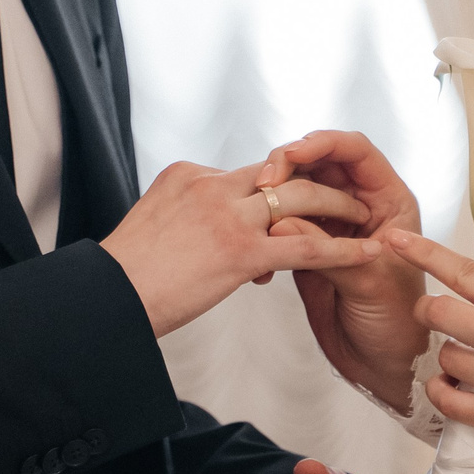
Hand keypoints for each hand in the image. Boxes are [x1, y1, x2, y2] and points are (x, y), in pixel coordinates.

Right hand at [100, 162, 379, 336]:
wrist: (106, 300)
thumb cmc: (123, 278)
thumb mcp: (152, 226)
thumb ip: (185, 219)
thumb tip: (208, 236)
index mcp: (187, 175)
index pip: (247, 173)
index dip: (277, 189)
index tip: (299, 202)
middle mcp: (211, 186)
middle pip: (280, 172)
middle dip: (319, 183)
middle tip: (344, 199)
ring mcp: (228, 216)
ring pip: (300, 198)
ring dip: (339, 206)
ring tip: (365, 217)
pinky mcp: (241, 251)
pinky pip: (306, 245)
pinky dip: (343, 248)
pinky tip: (367, 252)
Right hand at [254, 131, 427, 410]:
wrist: (381, 363)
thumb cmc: (398, 323)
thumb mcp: (372, 283)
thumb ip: (329, 251)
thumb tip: (284, 221)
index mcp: (389, 200)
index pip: (355, 152)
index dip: (323, 144)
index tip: (292, 153)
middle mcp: (360, 204)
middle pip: (320, 162)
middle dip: (289, 162)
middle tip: (264, 180)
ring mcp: (332, 224)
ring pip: (297, 187)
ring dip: (274, 190)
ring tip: (256, 204)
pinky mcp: (307, 245)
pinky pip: (282, 219)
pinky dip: (266, 221)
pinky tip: (257, 235)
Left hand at [384, 230, 473, 454]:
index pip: (462, 272)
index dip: (423, 253)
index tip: (396, 240)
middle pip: (437, 313)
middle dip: (431, 311)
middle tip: (441, 317)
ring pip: (444, 358)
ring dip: (451, 357)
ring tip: (473, 362)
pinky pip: (448, 402)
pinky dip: (444, 393)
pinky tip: (454, 389)